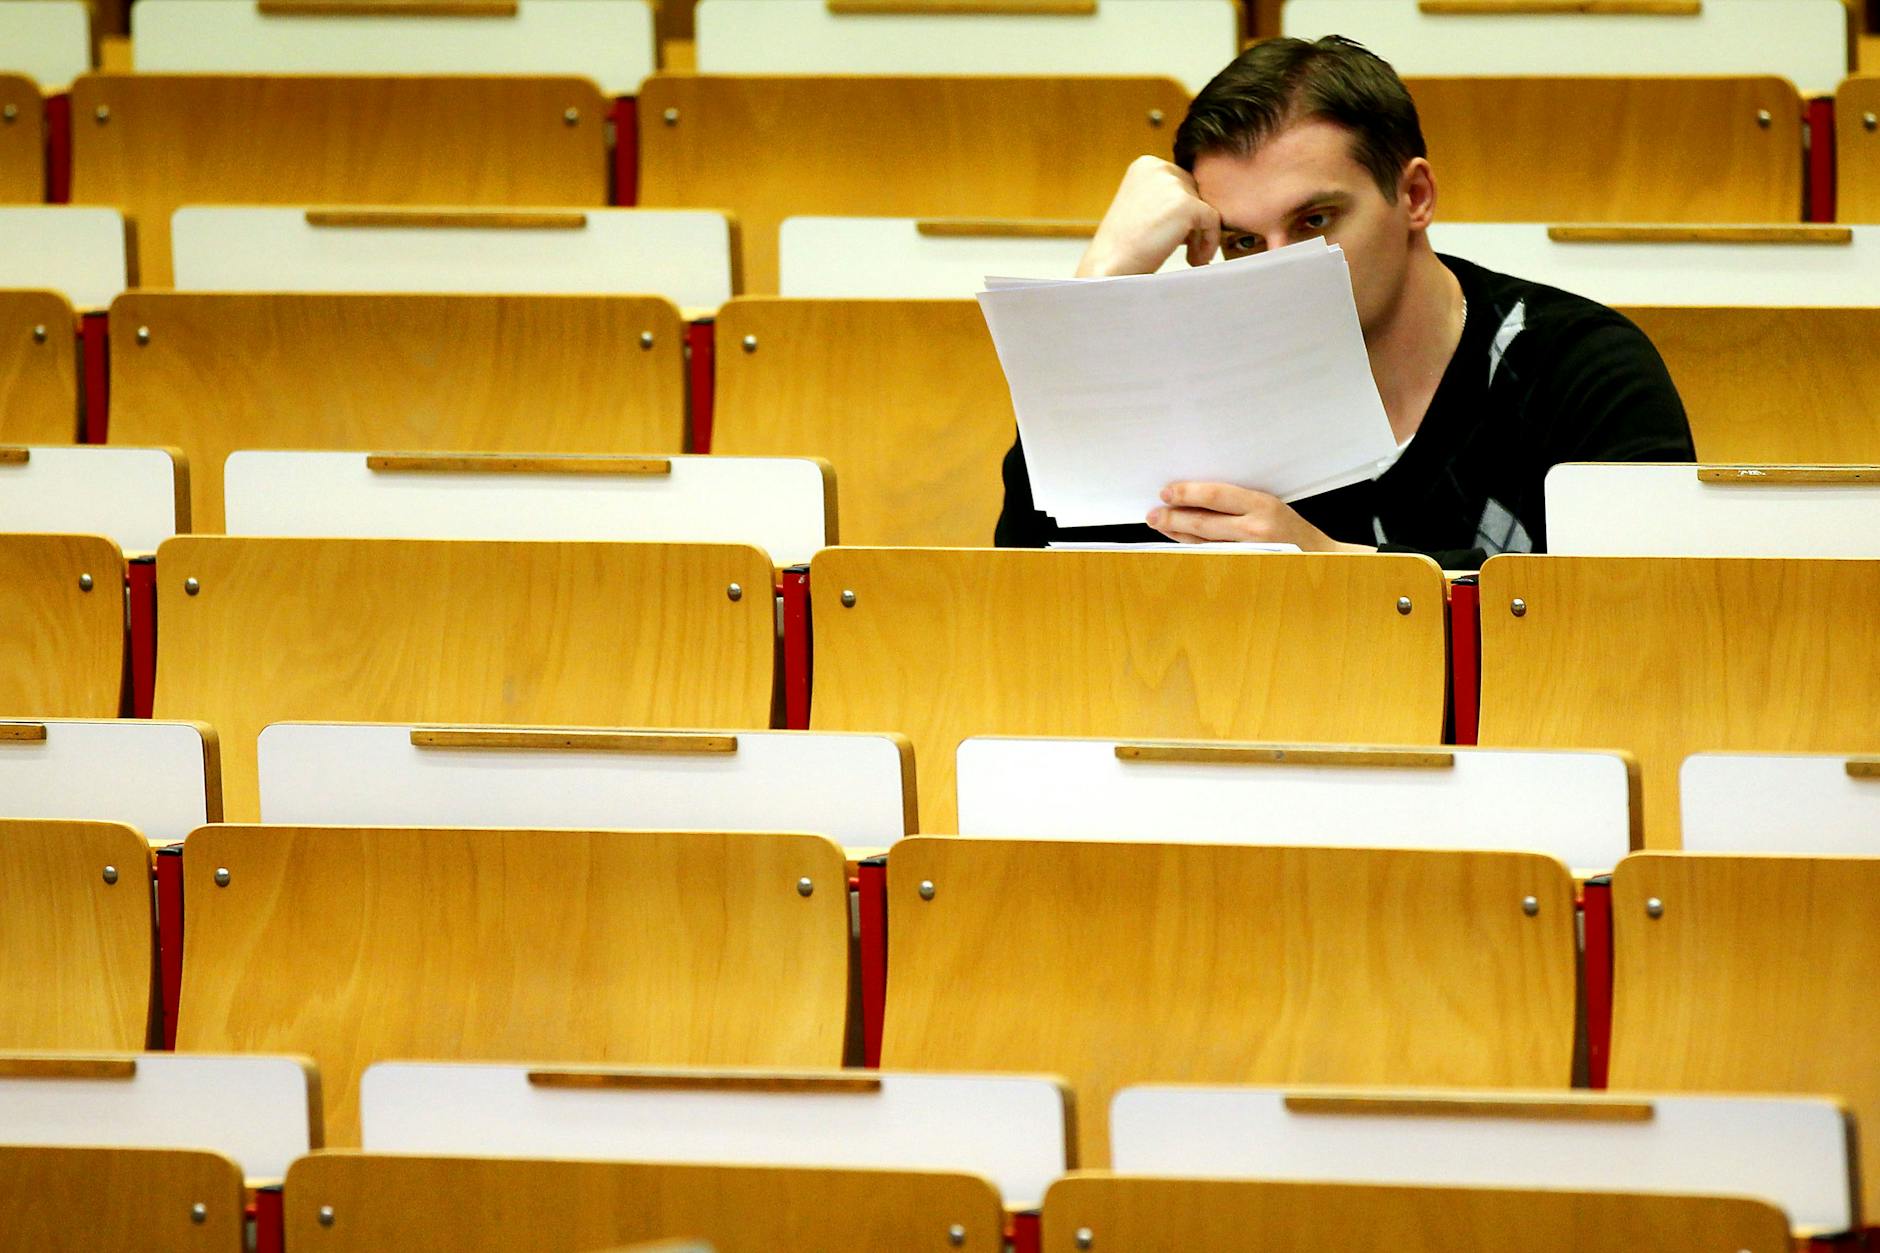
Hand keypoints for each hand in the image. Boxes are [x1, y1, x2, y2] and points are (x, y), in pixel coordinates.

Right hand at [1077, 156, 1221, 276]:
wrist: (1109, 266)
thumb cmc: (1122, 246)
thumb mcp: (1140, 209)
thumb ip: (1165, 200)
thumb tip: (1200, 208)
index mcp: (1145, 165)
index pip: (1181, 182)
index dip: (1183, 212)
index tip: (1178, 237)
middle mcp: (1158, 167)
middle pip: (1195, 192)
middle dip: (1193, 222)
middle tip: (1185, 250)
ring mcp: (1172, 185)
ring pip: (1205, 207)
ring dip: (1200, 234)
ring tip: (1190, 257)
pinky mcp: (1186, 205)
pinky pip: (1213, 220)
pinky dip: (1210, 241)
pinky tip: (1195, 259)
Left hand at [1147, 482, 1376, 553]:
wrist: (1320, 560)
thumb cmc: (1292, 529)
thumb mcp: (1270, 504)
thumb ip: (1239, 502)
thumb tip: (1197, 495)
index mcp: (1262, 505)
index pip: (1216, 495)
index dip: (1187, 493)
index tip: (1167, 491)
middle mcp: (1256, 530)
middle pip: (1203, 522)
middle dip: (1173, 517)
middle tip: (1153, 513)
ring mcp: (1250, 553)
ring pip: (1202, 542)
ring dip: (1177, 533)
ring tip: (1159, 524)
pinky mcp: (1245, 569)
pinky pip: (1211, 558)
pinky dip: (1192, 549)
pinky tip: (1179, 543)